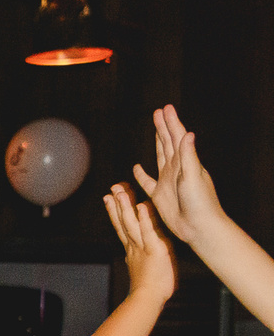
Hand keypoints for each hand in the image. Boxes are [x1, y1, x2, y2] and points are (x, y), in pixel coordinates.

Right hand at [103, 182, 175, 300]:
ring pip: (131, 223)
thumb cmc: (149, 288)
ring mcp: (143, 246)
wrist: (148, 299)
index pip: (121, 226)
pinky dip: (145, 218)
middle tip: (112, 188)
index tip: (109, 197)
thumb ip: (138, 257)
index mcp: (132, 248)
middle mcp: (134, 245)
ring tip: (120, 191)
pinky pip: (149, 231)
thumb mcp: (142, 268)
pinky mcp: (154, 248)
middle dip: (117, 204)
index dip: (115, 211)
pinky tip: (142, 206)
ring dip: (125, 206)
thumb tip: (133, 254)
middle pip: (123, 221)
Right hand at [130, 105, 229, 246]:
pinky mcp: (159, 195)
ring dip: (157, 142)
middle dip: (164, 126)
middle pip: (168, 142)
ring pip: (160, 156)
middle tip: (159, 112)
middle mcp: (177, 168)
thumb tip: (188, 134)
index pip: (177, 137)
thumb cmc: (200, 202)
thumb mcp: (193, 177)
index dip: (171, 122)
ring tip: (155, 130)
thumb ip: (189, 156)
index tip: (165, 108)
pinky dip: (141, 174)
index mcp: (185, 162)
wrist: (198, 226)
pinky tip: (136, 168)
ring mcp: (168, 181)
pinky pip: (147, 182)